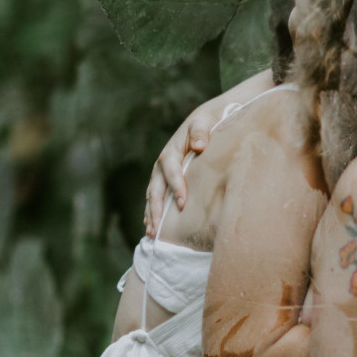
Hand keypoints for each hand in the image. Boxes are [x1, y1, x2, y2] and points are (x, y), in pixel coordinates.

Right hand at [144, 109, 212, 235]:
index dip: (176, 187)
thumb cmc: (205, 124)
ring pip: (152, 196)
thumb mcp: (203, 122)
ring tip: (151, 234)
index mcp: (171, 152)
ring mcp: (161, 174)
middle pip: (155, 189)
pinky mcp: (164, 181)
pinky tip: (151, 227)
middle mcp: (162, 165)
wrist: (202, 122)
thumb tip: (199, 145)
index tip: (183, 204)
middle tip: (158, 228)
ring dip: (151, 215)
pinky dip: (152, 212)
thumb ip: (200, 132)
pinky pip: (155, 198)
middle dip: (156, 209)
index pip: (171, 171)